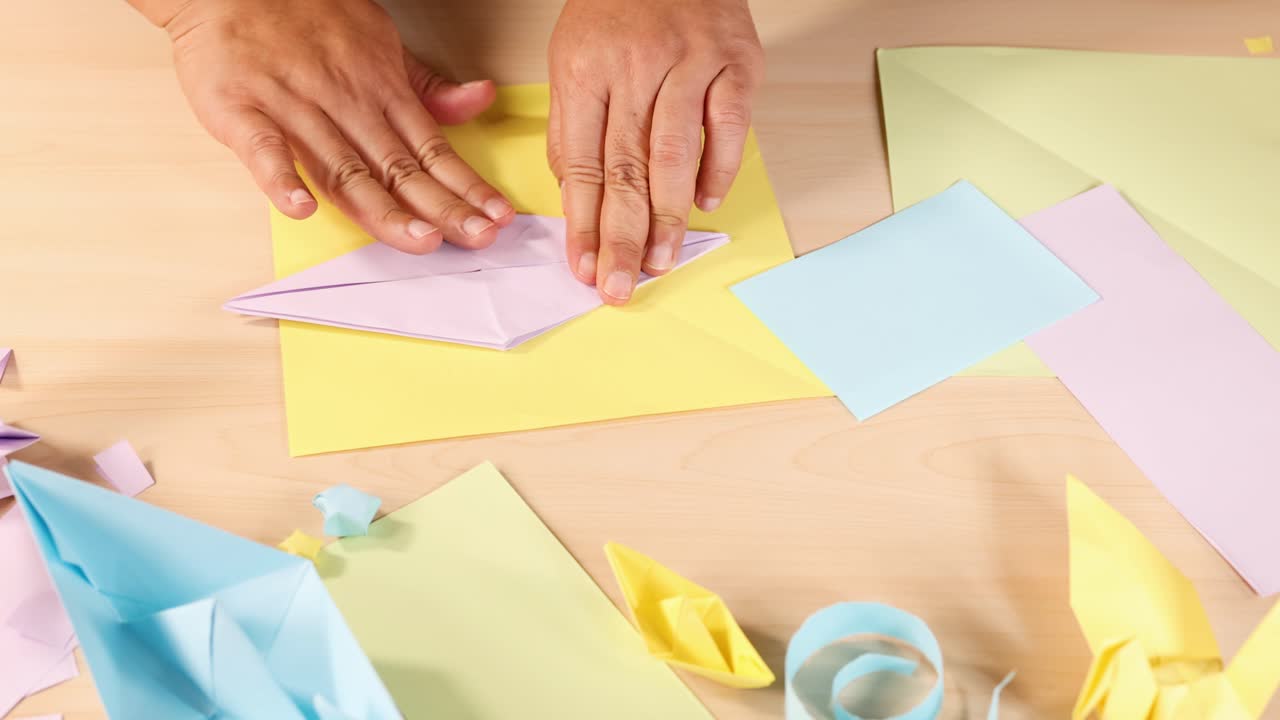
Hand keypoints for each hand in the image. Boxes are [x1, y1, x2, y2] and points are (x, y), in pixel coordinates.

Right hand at [153, 0, 514, 252]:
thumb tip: (480, 100)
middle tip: (476, 238)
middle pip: (398, 168)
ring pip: (344, 169)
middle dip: (441, 207)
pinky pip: (264, 147)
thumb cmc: (307, 14)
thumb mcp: (380, 42)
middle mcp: (344, 103)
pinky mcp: (241, 109)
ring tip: (418, 239)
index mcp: (379, 90)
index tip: (496, 217)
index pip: (431, 149)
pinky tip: (301, 209)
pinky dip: (281, 178)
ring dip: (383, 208)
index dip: (465, 186)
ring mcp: (293, 107)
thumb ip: (426, 86)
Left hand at [547, 0, 763, 304]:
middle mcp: (637, 67)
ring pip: (675, 154)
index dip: (582, 222)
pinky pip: (728, 127)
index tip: (583, 267)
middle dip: (621, 237)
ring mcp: (690, 63)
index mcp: (585, 68)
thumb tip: (573, 193)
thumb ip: (571, 122)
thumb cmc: (618, 7)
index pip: (579, 162)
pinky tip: (705, 204)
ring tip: (660, 262)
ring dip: (667, 217)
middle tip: (619, 286)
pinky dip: (718, 169)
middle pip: (625, 168)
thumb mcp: (572, 54)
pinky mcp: (736, 62)